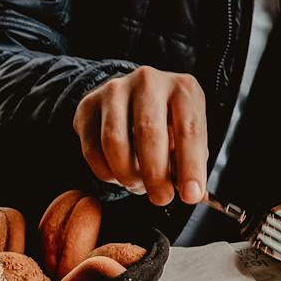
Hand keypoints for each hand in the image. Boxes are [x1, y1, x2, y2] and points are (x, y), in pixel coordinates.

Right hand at [72, 67, 207, 206]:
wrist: (131, 96)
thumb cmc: (168, 121)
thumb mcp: (187, 133)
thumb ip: (190, 160)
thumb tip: (192, 192)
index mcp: (183, 88)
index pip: (189, 130)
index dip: (190, 167)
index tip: (190, 195)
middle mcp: (149, 82)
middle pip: (149, 133)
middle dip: (155, 175)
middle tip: (161, 199)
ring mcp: (115, 90)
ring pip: (114, 141)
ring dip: (127, 174)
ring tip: (138, 185)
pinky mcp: (88, 105)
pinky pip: (92, 148)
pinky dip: (106, 172)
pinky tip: (118, 176)